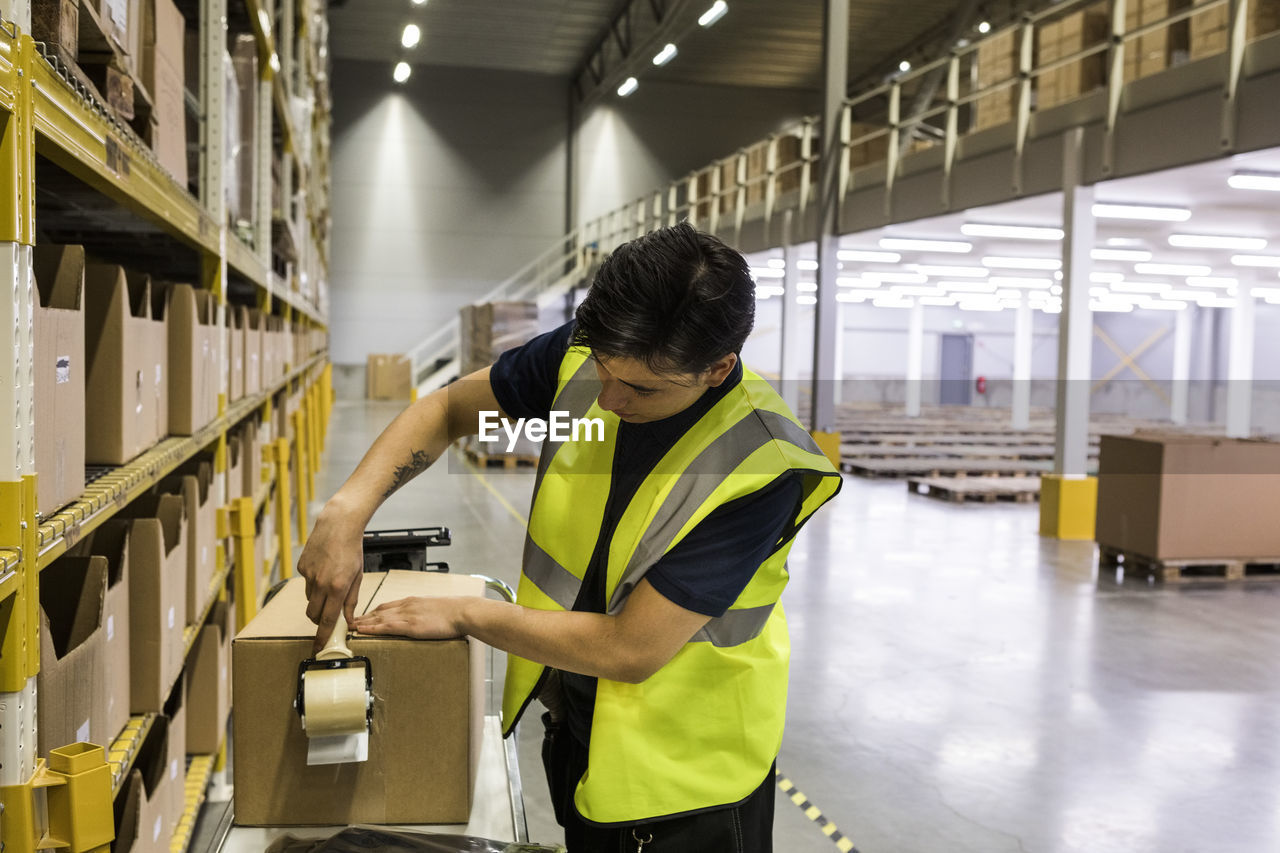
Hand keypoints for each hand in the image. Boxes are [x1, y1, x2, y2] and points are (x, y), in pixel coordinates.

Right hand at [297, 501, 364, 652]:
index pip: (327, 620)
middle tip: (327, 616)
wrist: (338, 525)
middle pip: (313, 614)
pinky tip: (323, 569)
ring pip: (309, 599)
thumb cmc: (352, 550)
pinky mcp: (301, 567)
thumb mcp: (358, 576)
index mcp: (337, 587)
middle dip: (318, 620)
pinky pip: (306, 583)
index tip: (317, 648)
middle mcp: (320, 583)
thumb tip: (348, 621)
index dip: (322, 636)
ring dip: (317, 600)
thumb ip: (352, 601)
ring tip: (329, 584)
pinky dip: (313, 583)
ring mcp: (309, 575)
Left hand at [351, 595, 465, 639]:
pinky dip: (372, 629)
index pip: (387, 605)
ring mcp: (407, 615)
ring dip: (363, 623)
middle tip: (350, 622)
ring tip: (351, 628)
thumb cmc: (454, 611)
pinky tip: (363, 631)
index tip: (364, 616)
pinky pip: (386, 627)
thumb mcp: (435, 608)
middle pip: (379, 611)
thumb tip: (423, 619)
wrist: (462, 611)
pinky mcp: (410, 626)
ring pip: (379, 618)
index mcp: (413, 601)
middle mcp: (406, 606)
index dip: (373, 611)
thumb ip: (425, 612)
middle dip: (364, 617)